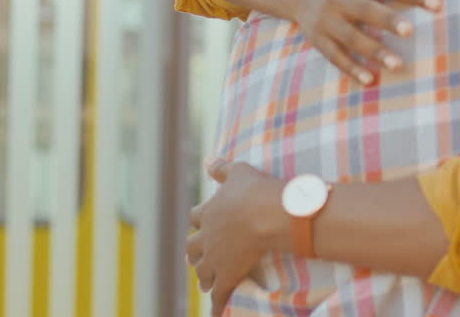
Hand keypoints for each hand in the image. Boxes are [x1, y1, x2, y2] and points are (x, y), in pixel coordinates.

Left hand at [187, 161, 287, 316]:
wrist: (265, 214)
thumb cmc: (254, 190)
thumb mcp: (238, 172)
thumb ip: (222, 167)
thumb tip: (208, 158)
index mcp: (209, 211)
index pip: (197, 217)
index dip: (199, 220)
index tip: (200, 223)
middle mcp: (207, 236)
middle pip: (193, 247)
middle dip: (195, 251)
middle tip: (195, 257)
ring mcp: (215, 257)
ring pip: (203, 270)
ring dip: (203, 276)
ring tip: (204, 282)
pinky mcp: (227, 274)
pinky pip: (219, 293)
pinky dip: (217, 303)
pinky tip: (216, 312)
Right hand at [283, 0, 439, 84]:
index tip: (437, 3)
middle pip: (365, 11)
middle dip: (388, 21)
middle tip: (411, 32)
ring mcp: (326, 20)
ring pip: (351, 38)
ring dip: (374, 51)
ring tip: (399, 64)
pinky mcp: (318, 38)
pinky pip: (334, 55)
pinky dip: (351, 68)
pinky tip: (370, 80)